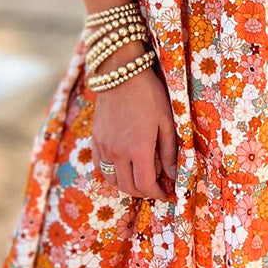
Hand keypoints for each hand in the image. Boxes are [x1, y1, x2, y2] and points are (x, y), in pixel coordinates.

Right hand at [89, 59, 178, 199]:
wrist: (121, 73)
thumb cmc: (149, 94)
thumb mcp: (167, 121)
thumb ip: (169, 152)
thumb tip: (172, 176)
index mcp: (138, 149)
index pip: (145, 185)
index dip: (158, 194)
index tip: (167, 194)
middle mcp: (117, 152)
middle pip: (128, 187)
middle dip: (144, 193)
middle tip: (156, 188)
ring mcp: (103, 146)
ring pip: (112, 180)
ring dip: (127, 185)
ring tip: (140, 179)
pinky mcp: (95, 139)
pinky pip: (100, 166)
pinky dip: (111, 173)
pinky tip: (123, 167)